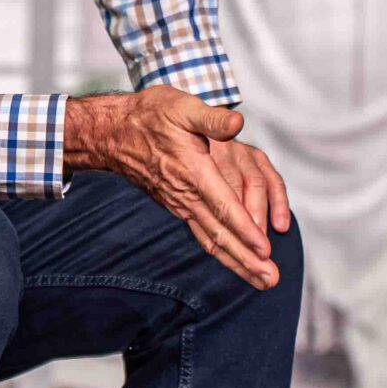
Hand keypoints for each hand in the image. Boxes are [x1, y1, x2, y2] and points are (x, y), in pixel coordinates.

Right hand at [64, 88, 281, 289]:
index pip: (223, 206)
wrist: (114, 134)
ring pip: (212, 241)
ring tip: (261, 281)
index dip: (245, 229)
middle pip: (220, 234)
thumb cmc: (151, 116)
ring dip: (237, 263)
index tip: (265, 250)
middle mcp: (187, 195)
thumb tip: (237, 122)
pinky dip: (222, 253)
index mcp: (193, 171)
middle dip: (246, 259)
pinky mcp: (178, 207)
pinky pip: (203, 236)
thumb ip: (212, 119)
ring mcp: (182, 205)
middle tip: (271, 280)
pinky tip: (236, 262)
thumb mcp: (182, 106)